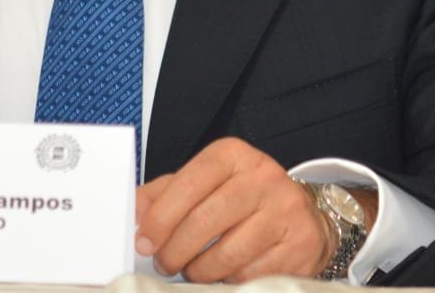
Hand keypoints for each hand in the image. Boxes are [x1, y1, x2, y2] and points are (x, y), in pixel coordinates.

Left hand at [134, 137, 332, 282]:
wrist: (302, 214)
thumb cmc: (240, 198)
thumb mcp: (203, 183)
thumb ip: (164, 194)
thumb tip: (132, 211)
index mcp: (233, 155)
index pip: (187, 184)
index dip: (160, 217)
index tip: (143, 241)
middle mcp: (263, 177)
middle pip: (205, 221)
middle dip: (174, 250)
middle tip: (164, 263)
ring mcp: (286, 210)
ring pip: (227, 254)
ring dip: (200, 271)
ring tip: (192, 269)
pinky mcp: (301, 244)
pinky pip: (251, 275)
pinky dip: (229, 281)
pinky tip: (223, 274)